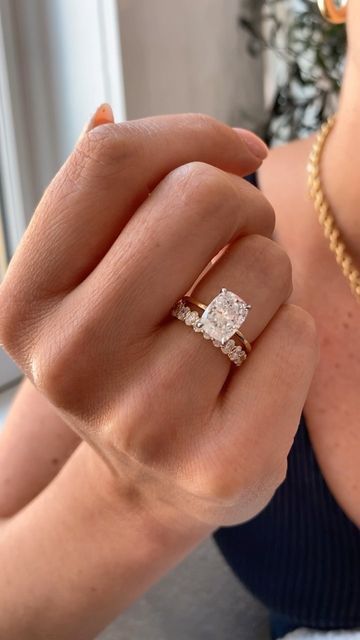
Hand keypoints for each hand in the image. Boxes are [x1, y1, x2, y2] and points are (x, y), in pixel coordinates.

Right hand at [0, 112, 317, 525]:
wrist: (152, 480)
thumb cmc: (128, 361)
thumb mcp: (85, 287)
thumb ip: (91, 203)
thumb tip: (103, 113)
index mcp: (25, 304)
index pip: (110, 163)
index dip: (190, 134)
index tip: (235, 151)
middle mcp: (71, 362)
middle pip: (201, 199)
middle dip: (244, 204)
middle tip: (238, 242)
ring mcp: (146, 419)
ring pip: (263, 266)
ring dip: (267, 276)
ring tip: (232, 319)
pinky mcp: (222, 464)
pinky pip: (298, 335)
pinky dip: (290, 336)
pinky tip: (250, 375)